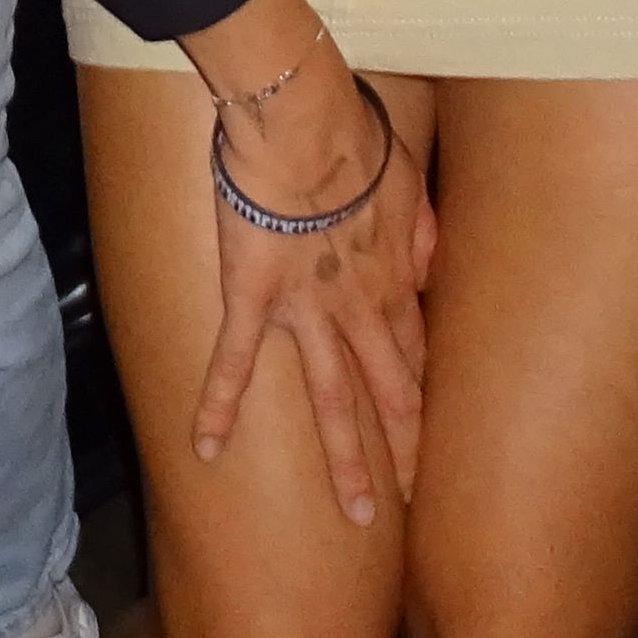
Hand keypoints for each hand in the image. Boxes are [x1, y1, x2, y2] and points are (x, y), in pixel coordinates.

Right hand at [195, 66, 436, 522]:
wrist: (305, 121)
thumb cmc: (353, 135)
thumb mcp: (406, 178)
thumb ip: (419, 228)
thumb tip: (426, 265)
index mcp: (393, 278)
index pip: (414, 355)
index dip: (424, 399)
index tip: (431, 436)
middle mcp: (360, 309)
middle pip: (391, 394)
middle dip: (406, 454)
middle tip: (415, 506)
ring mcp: (309, 311)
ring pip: (337, 401)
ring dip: (350, 462)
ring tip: (360, 515)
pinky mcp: (254, 299)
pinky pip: (235, 361)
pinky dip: (219, 405)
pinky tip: (206, 447)